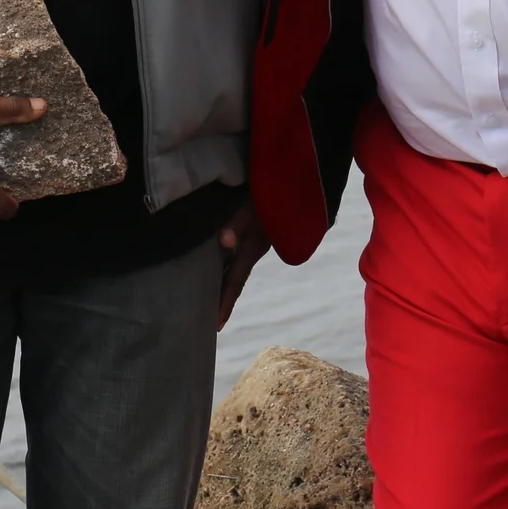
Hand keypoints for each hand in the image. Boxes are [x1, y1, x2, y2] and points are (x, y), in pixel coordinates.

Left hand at [215, 198, 270, 330]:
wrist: (297, 183)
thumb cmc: (272, 193)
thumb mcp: (252, 206)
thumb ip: (237, 223)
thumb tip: (224, 242)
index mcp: (253, 249)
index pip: (236, 281)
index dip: (226, 302)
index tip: (217, 326)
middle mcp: (255, 250)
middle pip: (236, 279)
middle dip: (224, 299)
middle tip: (210, 319)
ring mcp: (257, 242)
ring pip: (237, 268)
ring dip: (225, 282)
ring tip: (211, 296)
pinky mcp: (257, 232)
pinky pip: (238, 255)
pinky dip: (227, 265)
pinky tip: (218, 264)